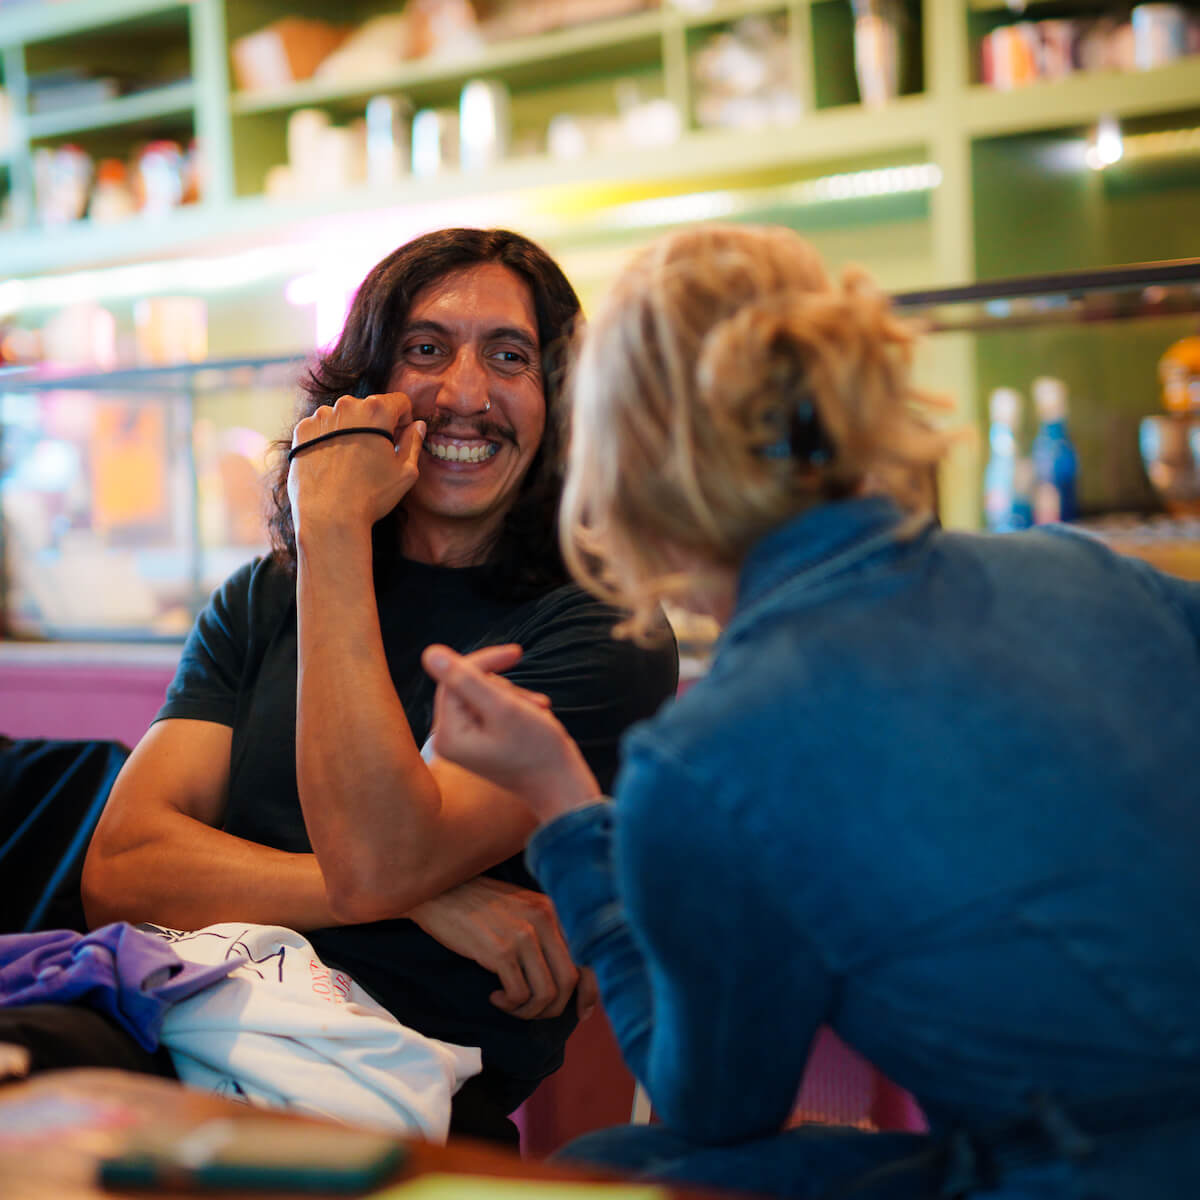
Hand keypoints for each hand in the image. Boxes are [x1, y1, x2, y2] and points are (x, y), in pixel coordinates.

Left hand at [287, 391, 425, 534]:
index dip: (404, 420)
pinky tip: (333, 463)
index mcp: (377, 410)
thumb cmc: (371, 496)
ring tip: (351, 461)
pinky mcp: (302, 430)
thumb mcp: (405, 471)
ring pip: (345, 416)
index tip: (399, 438)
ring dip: (351, 430)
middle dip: (376, 425)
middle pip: (370, 407)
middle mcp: (347, 405)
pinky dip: (329, 438)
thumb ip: (414, 442)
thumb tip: (418, 425)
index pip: (399, 401)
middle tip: (375, 454)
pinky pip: (322, 427)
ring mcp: (321, 416)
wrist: (328, 516)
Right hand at [409, 876, 592, 1019]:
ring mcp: (523, 936)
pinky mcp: (500, 951)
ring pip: (546, 994)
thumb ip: (541, 933)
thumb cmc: (475, 905)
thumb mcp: (518, 909)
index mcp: (550, 910)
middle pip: (569, 981)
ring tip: (509, 1004)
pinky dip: (509, 1004)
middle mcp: (543, 920)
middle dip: (555, 1008)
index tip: (582, 1011)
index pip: (586, 955)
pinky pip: (519, 994)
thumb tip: (561, 975)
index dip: (589, 990)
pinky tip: (495, 996)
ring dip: (528, 1010)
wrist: (439, 891)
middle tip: (533, 1013)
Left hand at [422, 643, 601, 823]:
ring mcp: (464, 743)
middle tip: (531, 703)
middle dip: (502, 687)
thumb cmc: (537, 750)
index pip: (454, 677)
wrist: (562, 787)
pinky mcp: (480, 742)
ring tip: (535, 713)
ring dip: (512, 697)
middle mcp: (449, 740)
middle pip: (467, 686)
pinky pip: (491, 709)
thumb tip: (429, 652)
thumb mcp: (504, 708)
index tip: (516, 653)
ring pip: (483, 695)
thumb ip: (467, 680)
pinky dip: (514, 707)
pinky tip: (534, 717)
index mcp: (447, 734)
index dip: (485, 661)